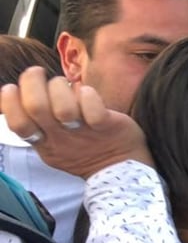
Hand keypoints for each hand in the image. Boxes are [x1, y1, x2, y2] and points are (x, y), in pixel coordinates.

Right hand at [1, 67, 151, 178]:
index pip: (17, 124)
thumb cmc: (84, 149)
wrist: (120, 169)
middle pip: (36, 107)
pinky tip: (88, 92)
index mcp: (44, 142)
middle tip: (38, 72)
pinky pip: (93, 109)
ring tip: (68, 85)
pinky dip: (88, 95)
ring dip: (62, 88)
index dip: (9, 102)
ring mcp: (83, 133)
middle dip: (32, 82)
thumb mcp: (53, 144)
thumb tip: (10, 96)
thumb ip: (36, 124)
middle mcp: (60, 138)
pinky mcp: (106, 127)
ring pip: (63, 107)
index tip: (12, 87)